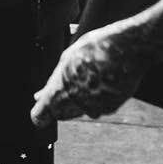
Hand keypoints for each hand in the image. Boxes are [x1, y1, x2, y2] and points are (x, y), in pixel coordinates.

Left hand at [30, 24, 147, 127]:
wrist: (124, 50)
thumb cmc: (94, 49)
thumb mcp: (67, 58)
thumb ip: (57, 78)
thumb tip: (45, 92)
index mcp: (61, 90)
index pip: (42, 114)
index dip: (39, 114)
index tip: (38, 114)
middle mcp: (77, 104)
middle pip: (62, 111)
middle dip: (59, 102)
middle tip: (60, 87)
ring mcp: (95, 107)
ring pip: (82, 107)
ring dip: (81, 97)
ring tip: (87, 74)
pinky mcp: (111, 107)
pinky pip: (98, 104)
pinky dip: (96, 96)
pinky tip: (100, 79)